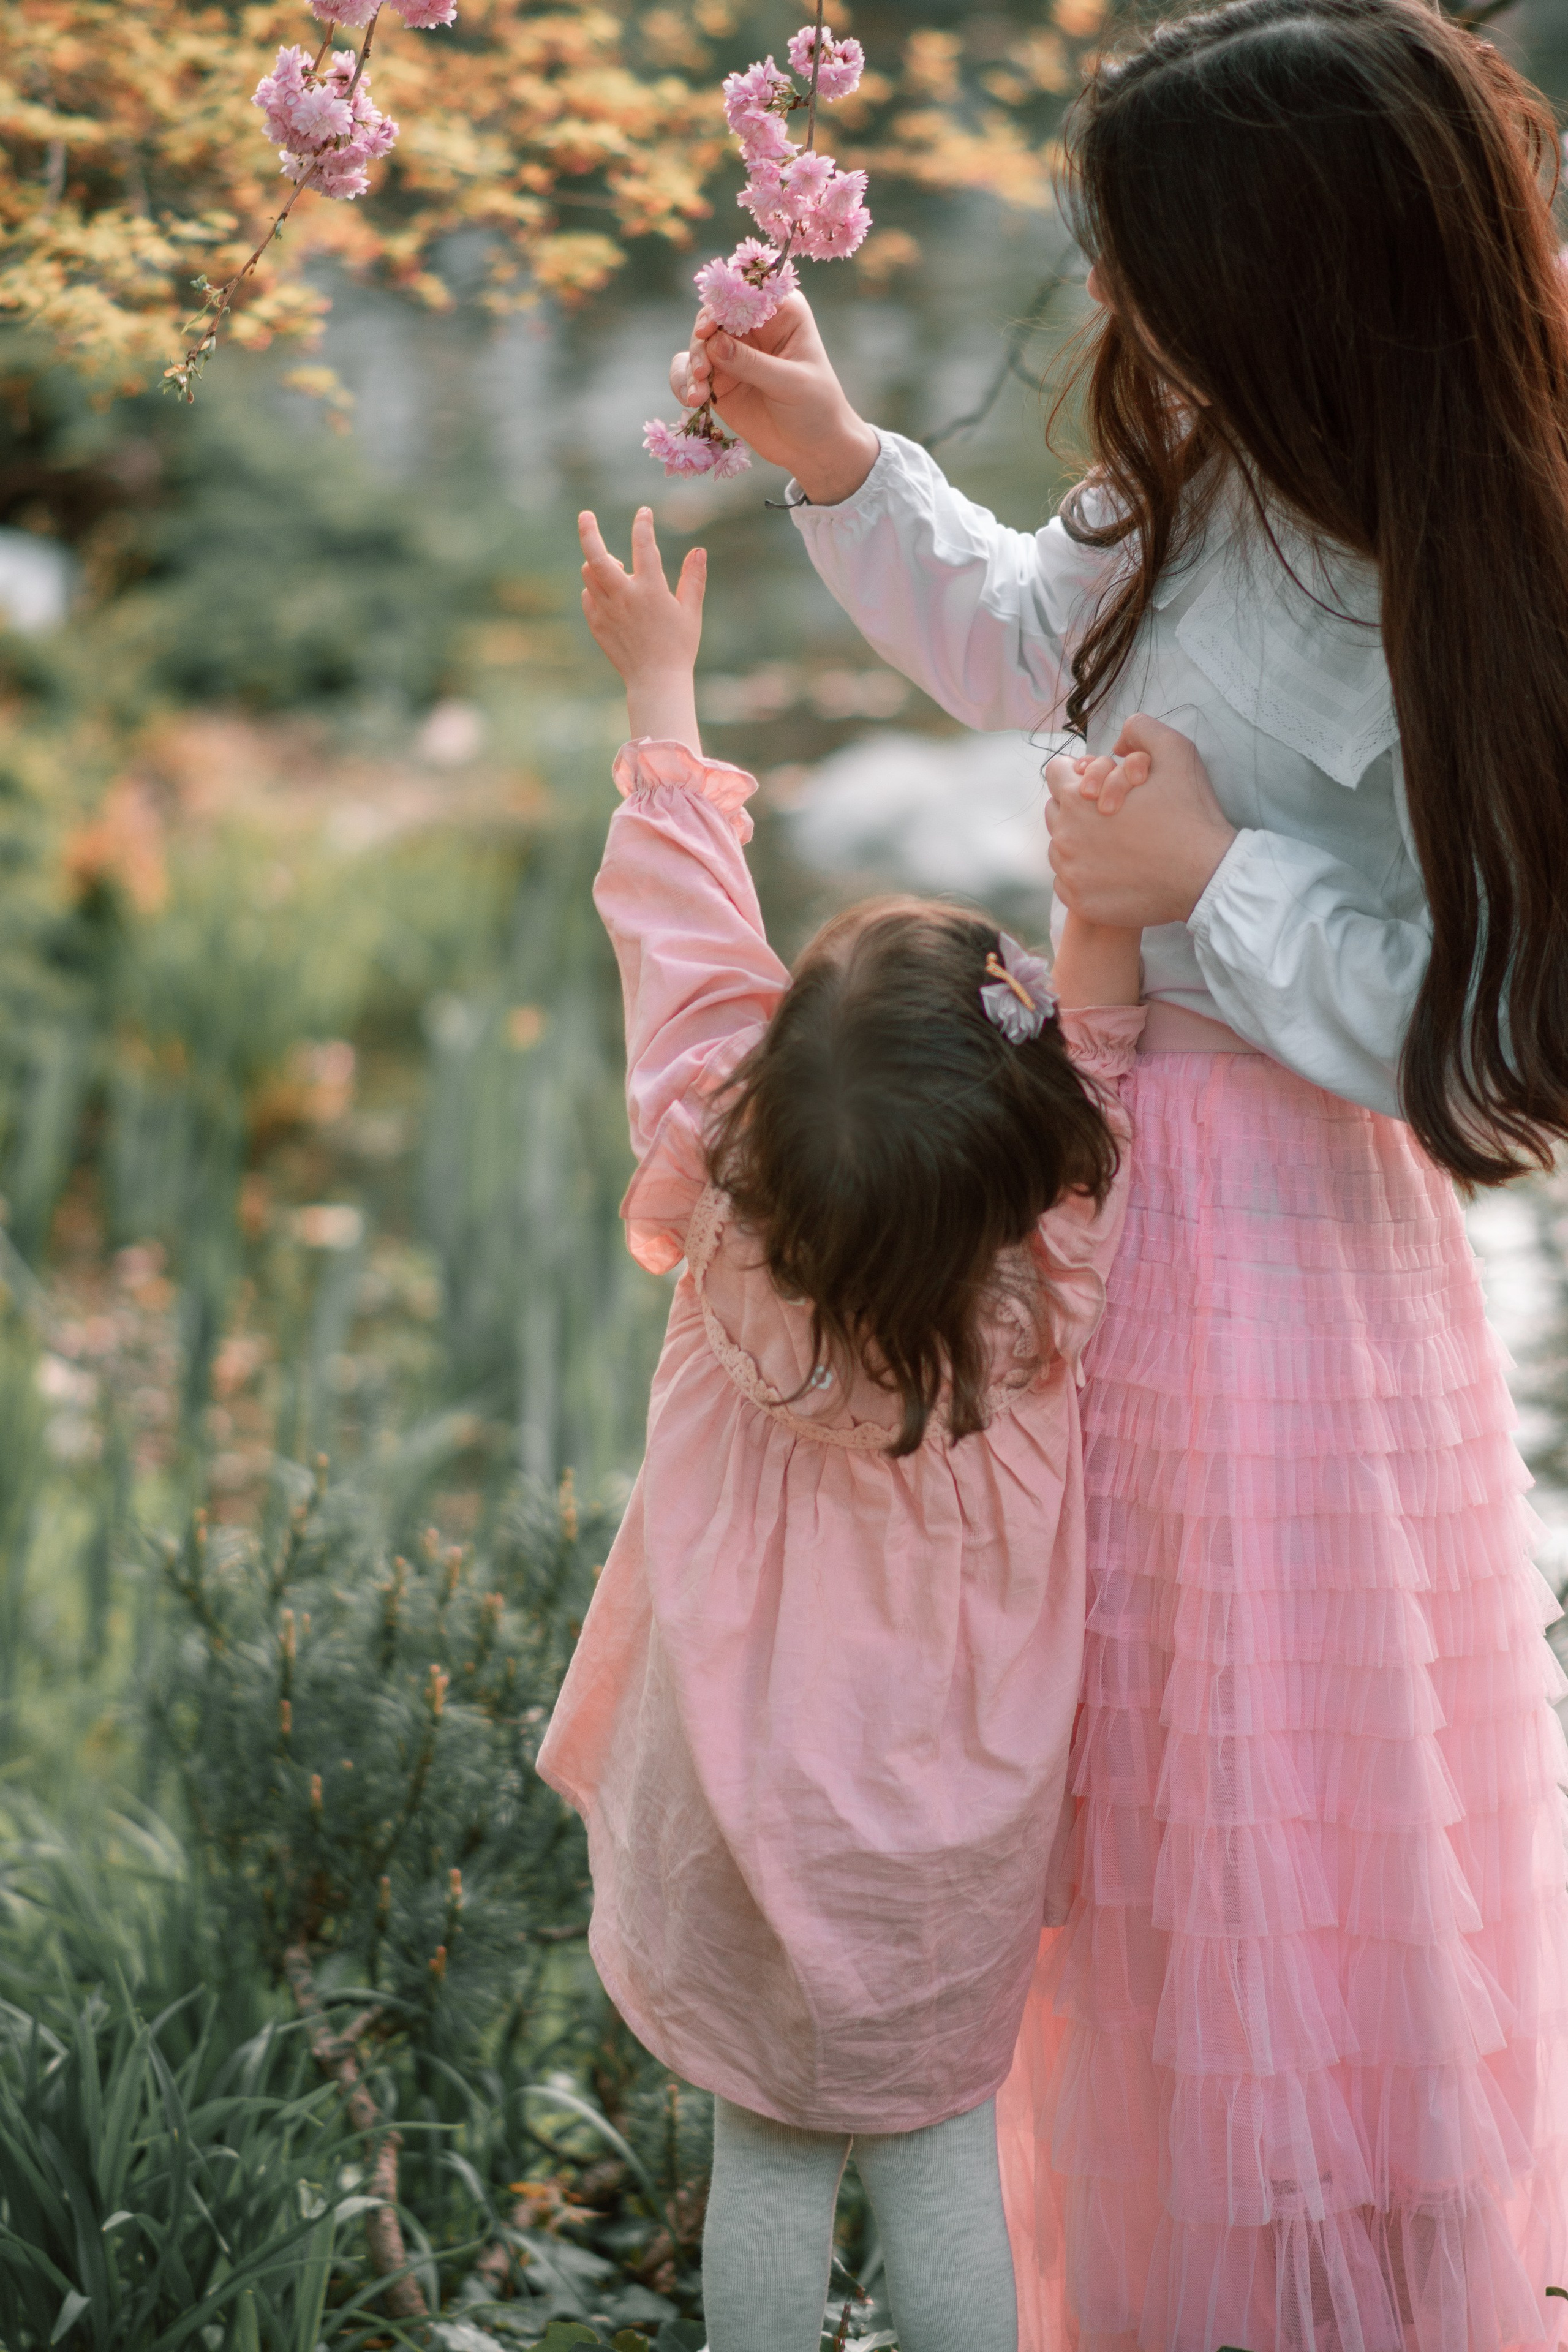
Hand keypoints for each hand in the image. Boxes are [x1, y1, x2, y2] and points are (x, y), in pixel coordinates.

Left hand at [579, 507, 705, 752]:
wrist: (656, 682)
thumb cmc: (679, 647)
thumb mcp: (691, 611)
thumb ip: (693, 578)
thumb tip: (699, 550)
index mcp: (651, 589)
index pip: (643, 545)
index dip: (643, 524)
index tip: (644, 512)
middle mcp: (624, 596)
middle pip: (597, 555)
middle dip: (589, 531)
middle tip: (585, 515)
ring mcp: (607, 611)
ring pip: (589, 574)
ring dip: (597, 564)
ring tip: (614, 566)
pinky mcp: (597, 625)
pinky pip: (588, 597)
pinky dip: (595, 589)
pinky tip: (609, 594)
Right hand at [671, 293, 879, 503]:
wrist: (813, 448)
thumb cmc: (816, 408)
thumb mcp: (790, 383)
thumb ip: (752, 363)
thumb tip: (713, 343)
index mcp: (780, 312)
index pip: (746, 293)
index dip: (722, 305)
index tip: (708, 329)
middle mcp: (753, 326)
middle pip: (713, 317)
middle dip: (702, 343)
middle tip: (701, 372)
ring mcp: (733, 353)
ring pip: (698, 346)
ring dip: (691, 367)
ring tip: (698, 396)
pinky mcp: (720, 380)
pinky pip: (690, 374)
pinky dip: (685, 384)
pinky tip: (694, 402)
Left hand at [1044, 714, 1237, 925]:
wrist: (1206, 875)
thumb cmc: (1190, 814)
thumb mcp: (1176, 750)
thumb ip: (1141, 729)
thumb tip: (1117, 741)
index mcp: (1077, 799)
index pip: (1055, 774)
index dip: (1080, 773)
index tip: (1102, 785)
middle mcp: (1065, 836)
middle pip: (1056, 810)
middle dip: (1078, 807)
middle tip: (1114, 814)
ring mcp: (1070, 873)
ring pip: (1059, 847)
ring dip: (1080, 841)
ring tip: (1116, 842)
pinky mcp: (1080, 902)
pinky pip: (1066, 881)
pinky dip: (1085, 874)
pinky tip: (1115, 870)